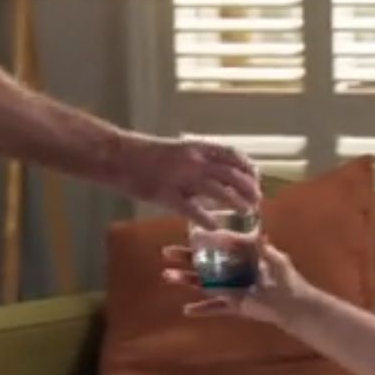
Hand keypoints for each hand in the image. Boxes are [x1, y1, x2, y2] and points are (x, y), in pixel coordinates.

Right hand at [113, 135, 260, 229]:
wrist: (117, 155)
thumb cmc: (144, 153)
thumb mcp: (175, 151)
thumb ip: (195, 162)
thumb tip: (213, 175)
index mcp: (195, 147)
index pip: (231, 154)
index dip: (247, 167)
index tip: (256, 178)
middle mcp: (193, 160)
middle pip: (230, 173)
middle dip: (248, 187)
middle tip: (257, 200)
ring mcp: (180, 177)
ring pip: (217, 190)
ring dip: (236, 201)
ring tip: (247, 211)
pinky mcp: (166, 194)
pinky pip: (191, 209)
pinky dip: (206, 218)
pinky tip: (215, 227)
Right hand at [160, 235, 310, 326]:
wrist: (293, 304)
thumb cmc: (286, 278)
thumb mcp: (275, 258)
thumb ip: (264, 248)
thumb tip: (257, 232)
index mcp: (240, 256)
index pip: (218, 245)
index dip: (203, 240)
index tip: (188, 233)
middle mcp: (231, 270)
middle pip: (204, 263)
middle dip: (185, 258)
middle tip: (166, 252)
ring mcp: (230, 288)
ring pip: (203, 283)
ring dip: (186, 280)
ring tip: (168, 276)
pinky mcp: (233, 305)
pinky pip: (214, 307)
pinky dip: (201, 309)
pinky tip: (186, 310)